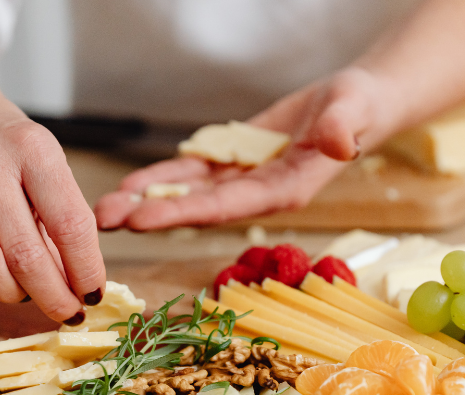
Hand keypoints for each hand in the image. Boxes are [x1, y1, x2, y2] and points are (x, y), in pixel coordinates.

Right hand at [0, 81, 105, 324]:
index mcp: (32, 149)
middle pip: (25, 254)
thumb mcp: (42, 159)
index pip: (71, 225)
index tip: (94, 294)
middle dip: (54, 296)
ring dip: (9, 295)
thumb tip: (78, 282)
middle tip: (67, 311)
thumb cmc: (0, 140)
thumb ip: (59, 213)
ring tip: (26, 296)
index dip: (87, 270)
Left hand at [94, 67, 391, 230]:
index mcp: (284, 191)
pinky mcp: (236, 163)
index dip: (183, 213)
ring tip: (105, 208)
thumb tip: (338, 145)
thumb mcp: (354, 111)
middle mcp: (258, 193)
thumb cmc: (361, 108)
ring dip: (148, 201)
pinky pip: (193, 173)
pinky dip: (163, 178)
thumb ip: (342, 129)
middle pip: (197, 208)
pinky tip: (132, 185)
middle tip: (103, 219)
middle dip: (151, 214)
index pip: (226, 207)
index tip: (142, 220)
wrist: (359, 104)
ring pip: (188, 193)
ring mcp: (244, 180)